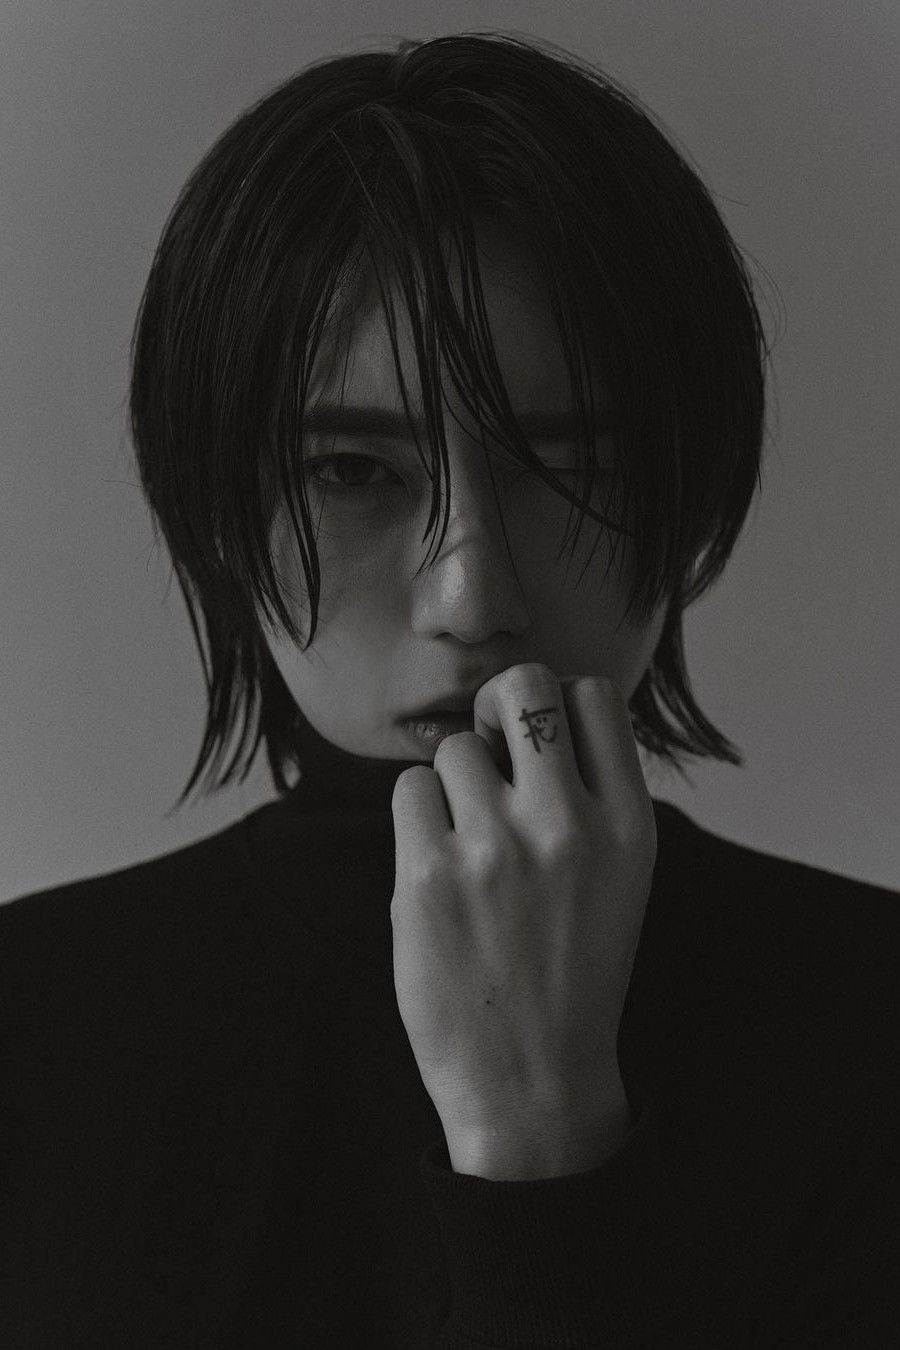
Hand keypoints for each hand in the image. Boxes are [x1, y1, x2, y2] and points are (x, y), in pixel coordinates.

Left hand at [389, 662, 655, 1161]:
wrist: (533, 1082)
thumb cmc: (573, 972)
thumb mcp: (621, 879)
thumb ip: (592, 796)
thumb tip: (526, 713)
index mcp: (628, 827)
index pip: (593, 695)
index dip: (556, 701)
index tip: (535, 739)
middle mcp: (568, 827)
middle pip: (522, 687)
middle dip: (497, 705)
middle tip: (489, 749)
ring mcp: (496, 850)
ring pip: (455, 748)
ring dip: (454, 782)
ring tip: (469, 843)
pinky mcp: (428, 878)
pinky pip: (410, 790)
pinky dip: (418, 817)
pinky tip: (438, 867)